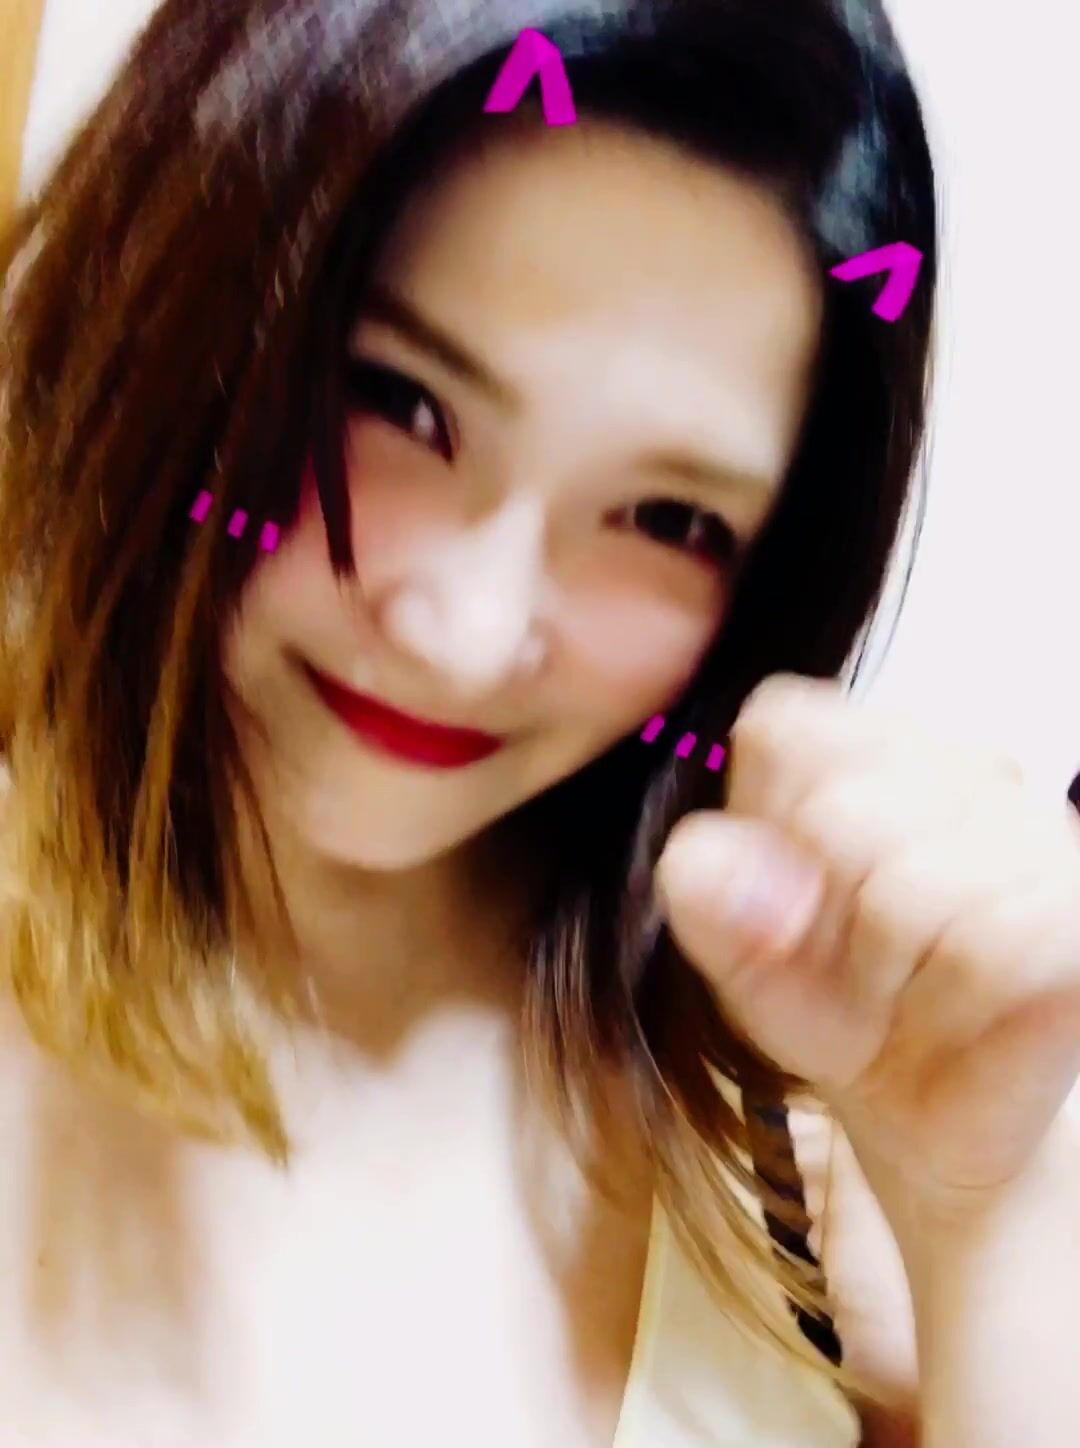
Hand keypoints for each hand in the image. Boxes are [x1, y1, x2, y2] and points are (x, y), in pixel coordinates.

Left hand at [655, 674, 1079, 1229]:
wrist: (930, 1110)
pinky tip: (958, 1010)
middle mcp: (953, 759)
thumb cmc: (833, 1004)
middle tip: (852, 963)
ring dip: (887, 974)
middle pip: (839, 813)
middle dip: (825, 921)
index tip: (790, 897)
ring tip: (905, 988)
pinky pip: (992, 948)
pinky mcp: (1079, 903)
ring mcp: (1032, 824)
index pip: (778, 729)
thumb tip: (735, 871)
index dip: (764, 836)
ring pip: (912, 887)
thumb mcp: (734, 952)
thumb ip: (705, 890)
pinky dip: (953, 1002)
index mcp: (854, 743)